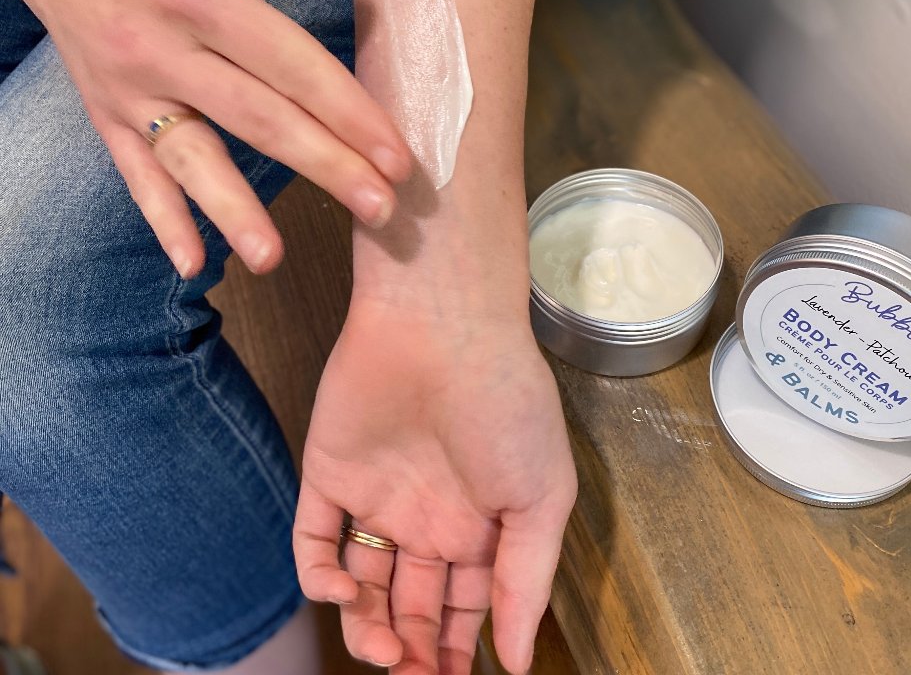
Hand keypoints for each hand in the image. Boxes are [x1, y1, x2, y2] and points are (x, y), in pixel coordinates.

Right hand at [3, 0, 410, 276]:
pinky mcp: (106, 118)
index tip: (396, 153)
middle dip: (325, 166)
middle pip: (257, 118)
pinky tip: (193, 265)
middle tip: (382, 209)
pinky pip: (135, 176)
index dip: (346, 109)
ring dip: (235, 210)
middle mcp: (163, 49)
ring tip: (274, 256)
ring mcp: (131, 91)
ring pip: (192, 159)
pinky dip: (162, 220)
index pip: (288, 62)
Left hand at [293, 298, 577, 673]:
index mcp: (481, 524)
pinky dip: (320, 579)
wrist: (443, 327)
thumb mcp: (541, 498)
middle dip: (410, 650)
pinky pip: (314, 541)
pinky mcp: (330, 474)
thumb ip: (527, 583)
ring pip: (361, 586)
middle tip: (410, 674)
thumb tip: (521, 663)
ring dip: (365, 629)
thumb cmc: (505, 405)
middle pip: (411, 605)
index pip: (463, 607)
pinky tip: (344, 589)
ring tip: (380, 647)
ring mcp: (377, 496)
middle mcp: (428, 516)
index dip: (454, 651)